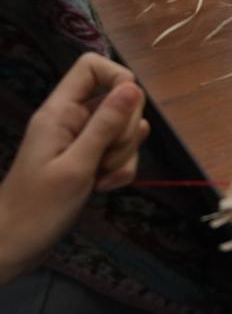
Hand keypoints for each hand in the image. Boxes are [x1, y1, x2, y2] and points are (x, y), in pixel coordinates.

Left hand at [0, 53, 147, 282]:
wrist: (13, 247)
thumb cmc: (37, 208)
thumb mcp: (75, 166)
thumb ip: (105, 125)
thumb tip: (134, 87)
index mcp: (60, 112)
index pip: (93, 67)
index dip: (118, 78)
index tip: (126, 108)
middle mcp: (73, 119)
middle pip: (119, 99)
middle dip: (125, 129)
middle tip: (106, 157)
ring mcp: (82, 140)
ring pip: (125, 129)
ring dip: (125, 154)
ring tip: (101, 177)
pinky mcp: (91, 160)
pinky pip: (122, 152)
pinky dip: (121, 169)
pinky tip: (104, 187)